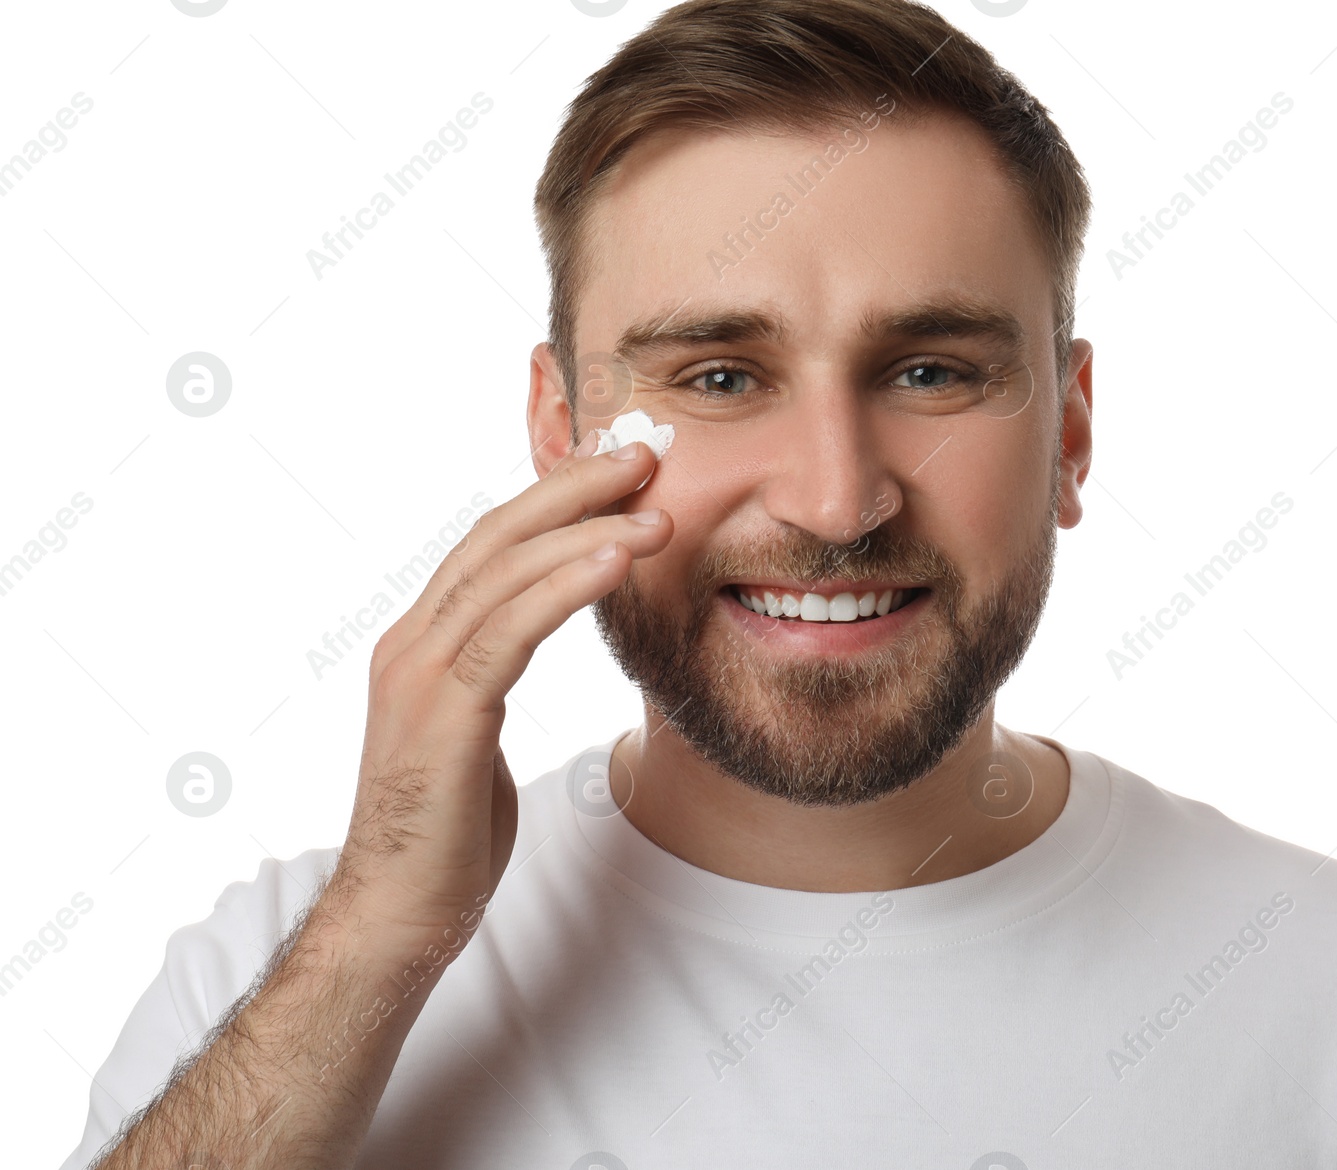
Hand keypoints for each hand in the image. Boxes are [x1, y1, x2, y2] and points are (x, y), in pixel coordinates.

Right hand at [330, 437, 669, 944]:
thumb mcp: (471, 733)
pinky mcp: (443, 714)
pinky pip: (511, 631)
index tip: (619, 468)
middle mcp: (410, 643)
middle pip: (497, 536)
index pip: (490, 546)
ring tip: (657, 506)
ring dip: (587, 529)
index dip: (554, 499)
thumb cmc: (445, 835)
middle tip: (646, 452)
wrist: (398, 916)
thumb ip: (488, 675)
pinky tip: (618, 558)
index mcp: (419, 643)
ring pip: (505, 573)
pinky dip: (566, 586)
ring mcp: (419, 675)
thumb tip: (518, 641)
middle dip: (575, 487)